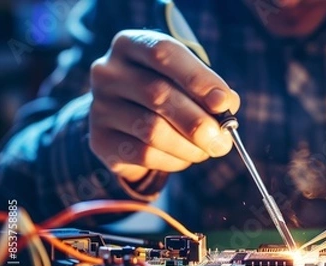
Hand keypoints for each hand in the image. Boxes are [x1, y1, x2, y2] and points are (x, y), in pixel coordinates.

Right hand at [89, 30, 240, 181]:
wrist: (126, 119)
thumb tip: (226, 107)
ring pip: (152, 130)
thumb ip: (208, 90)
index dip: (198, 79)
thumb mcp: (187, 81)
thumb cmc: (167, 92)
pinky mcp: (100, 140)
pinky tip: (185, 158)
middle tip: (222, 141)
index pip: (164, 54)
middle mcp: (108, 72)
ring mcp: (100, 106)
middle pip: (158, 95)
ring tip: (207, 150)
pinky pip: (143, 155)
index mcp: (131, 45)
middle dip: (198, 122)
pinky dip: (173, 160)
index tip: (224, 103)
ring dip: (189, 146)